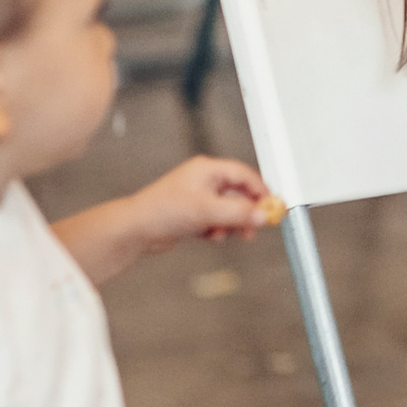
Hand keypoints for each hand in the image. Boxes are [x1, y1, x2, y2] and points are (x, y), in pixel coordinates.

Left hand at [128, 156, 272, 251]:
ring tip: (233, 234)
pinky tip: (213, 236)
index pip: (245, 175)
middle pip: (238, 194)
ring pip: (228, 210)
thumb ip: (238, 212)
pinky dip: (219, 229)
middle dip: (247, 212)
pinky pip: (216, 220)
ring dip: (232, 223)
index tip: (272, 206)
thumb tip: (263, 215)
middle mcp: (204, 181)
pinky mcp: (192, 214)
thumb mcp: (207, 210)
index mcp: (208, 170)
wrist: (134, 230)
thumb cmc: (160, 211)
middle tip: (257, 225)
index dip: (261, 191)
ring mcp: (198, 198)